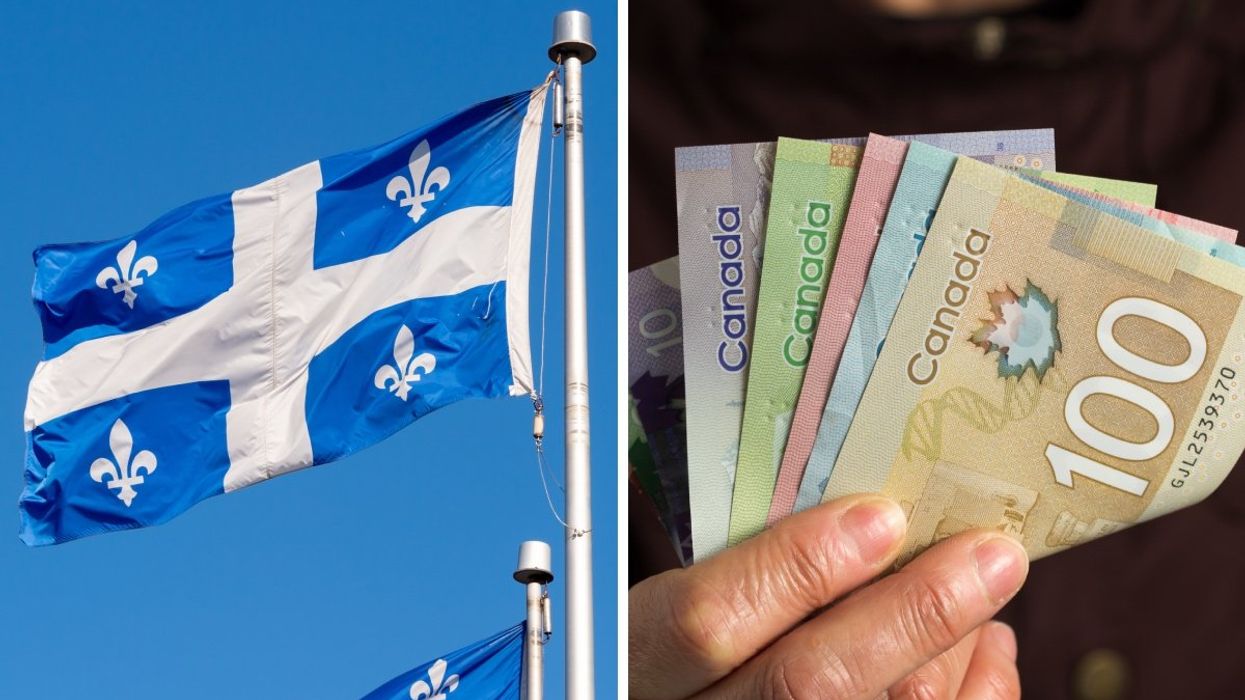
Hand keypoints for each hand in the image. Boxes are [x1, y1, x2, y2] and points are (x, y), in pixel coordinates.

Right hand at [629, 494, 1028, 698]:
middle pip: (807, 685)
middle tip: (990, 554)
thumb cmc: (681, 655)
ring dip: (952, 655)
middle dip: (913, 614)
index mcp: (640, 664)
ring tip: (984, 591)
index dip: (795, 568)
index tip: (878, 516)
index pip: (706, 621)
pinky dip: (974, 698)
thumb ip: (741, 570)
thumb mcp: (667, 604)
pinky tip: (984, 655)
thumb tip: (867, 519)